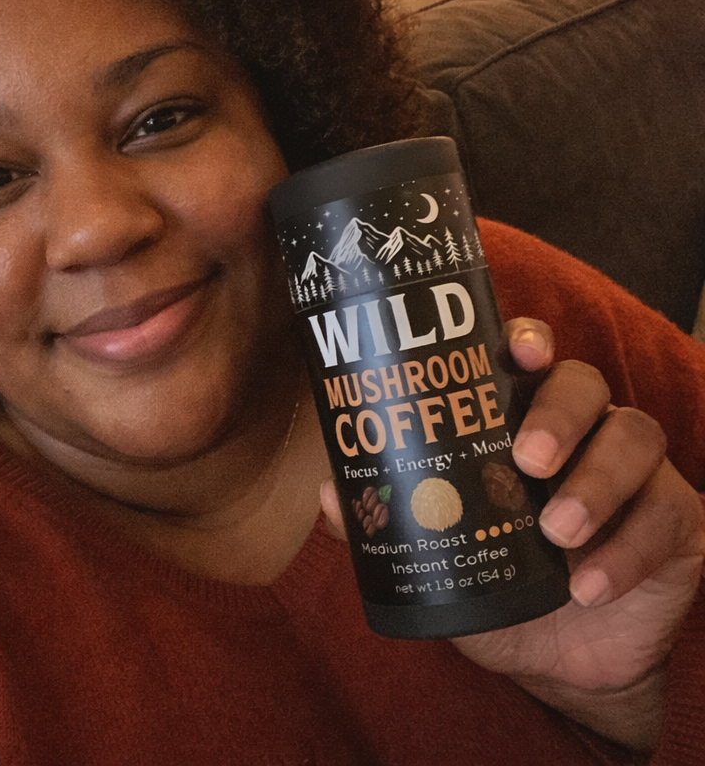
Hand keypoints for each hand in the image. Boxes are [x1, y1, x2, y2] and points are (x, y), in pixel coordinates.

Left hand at [320, 318, 704, 752]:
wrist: (559, 659)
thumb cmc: (494, 580)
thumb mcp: (443, 552)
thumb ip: (394, 520)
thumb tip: (329, 493)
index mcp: (523, 420)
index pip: (531, 359)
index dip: (528, 341)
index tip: (518, 349)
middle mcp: (582, 430)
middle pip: (584, 383)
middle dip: (558, 413)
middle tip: (527, 461)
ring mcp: (635, 471)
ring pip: (635, 436)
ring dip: (596, 482)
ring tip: (556, 532)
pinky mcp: (677, 521)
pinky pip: (667, 514)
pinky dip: (627, 550)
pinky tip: (589, 586)